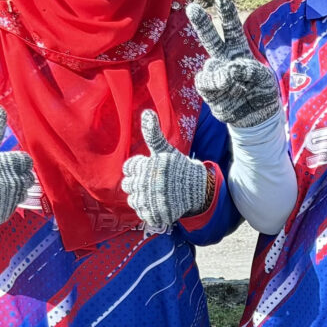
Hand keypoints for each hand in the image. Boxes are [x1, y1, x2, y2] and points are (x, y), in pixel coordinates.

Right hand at [0, 103, 34, 224]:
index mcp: (2, 163)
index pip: (25, 161)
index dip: (17, 161)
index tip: (5, 162)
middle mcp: (5, 182)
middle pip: (27, 178)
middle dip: (17, 175)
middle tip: (1, 174)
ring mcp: (3, 200)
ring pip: (22, 192)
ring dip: (14, 189)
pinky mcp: (0, 214)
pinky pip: (12, 208)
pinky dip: (5, 204)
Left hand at [121, 110, 213, 234]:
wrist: (198, 189)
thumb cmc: (178, 167)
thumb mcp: (165, 149)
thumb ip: (153, 133)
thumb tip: (147, 112)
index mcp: (150, 165)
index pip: (128, 168)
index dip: (137, 169)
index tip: (149, 169)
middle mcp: (150, 183)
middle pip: (128, 185)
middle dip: (138, 184)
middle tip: (153, 182)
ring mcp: (153, 200)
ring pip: (133, 200)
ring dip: (141, 198)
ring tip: (154, 194)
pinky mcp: (157, 214)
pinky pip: (142, 213)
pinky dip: (147, 210)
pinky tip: (157, 204)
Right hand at [186, 0, 280, 129]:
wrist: (257, 116)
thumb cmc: (261, 91)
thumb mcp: (263, 78)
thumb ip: (249, 70)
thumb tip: (229, 69)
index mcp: (238, 50)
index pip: (232, 29)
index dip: (226, 13)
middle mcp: (223, 59)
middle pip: (210, 38)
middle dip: (202, 23)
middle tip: (192, 7)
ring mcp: (215, 74)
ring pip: (209, 67)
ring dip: (222, 76)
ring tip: (235, 84)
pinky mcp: (209, 91)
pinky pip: (206, 84)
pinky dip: (218, 88)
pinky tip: (231, 93)